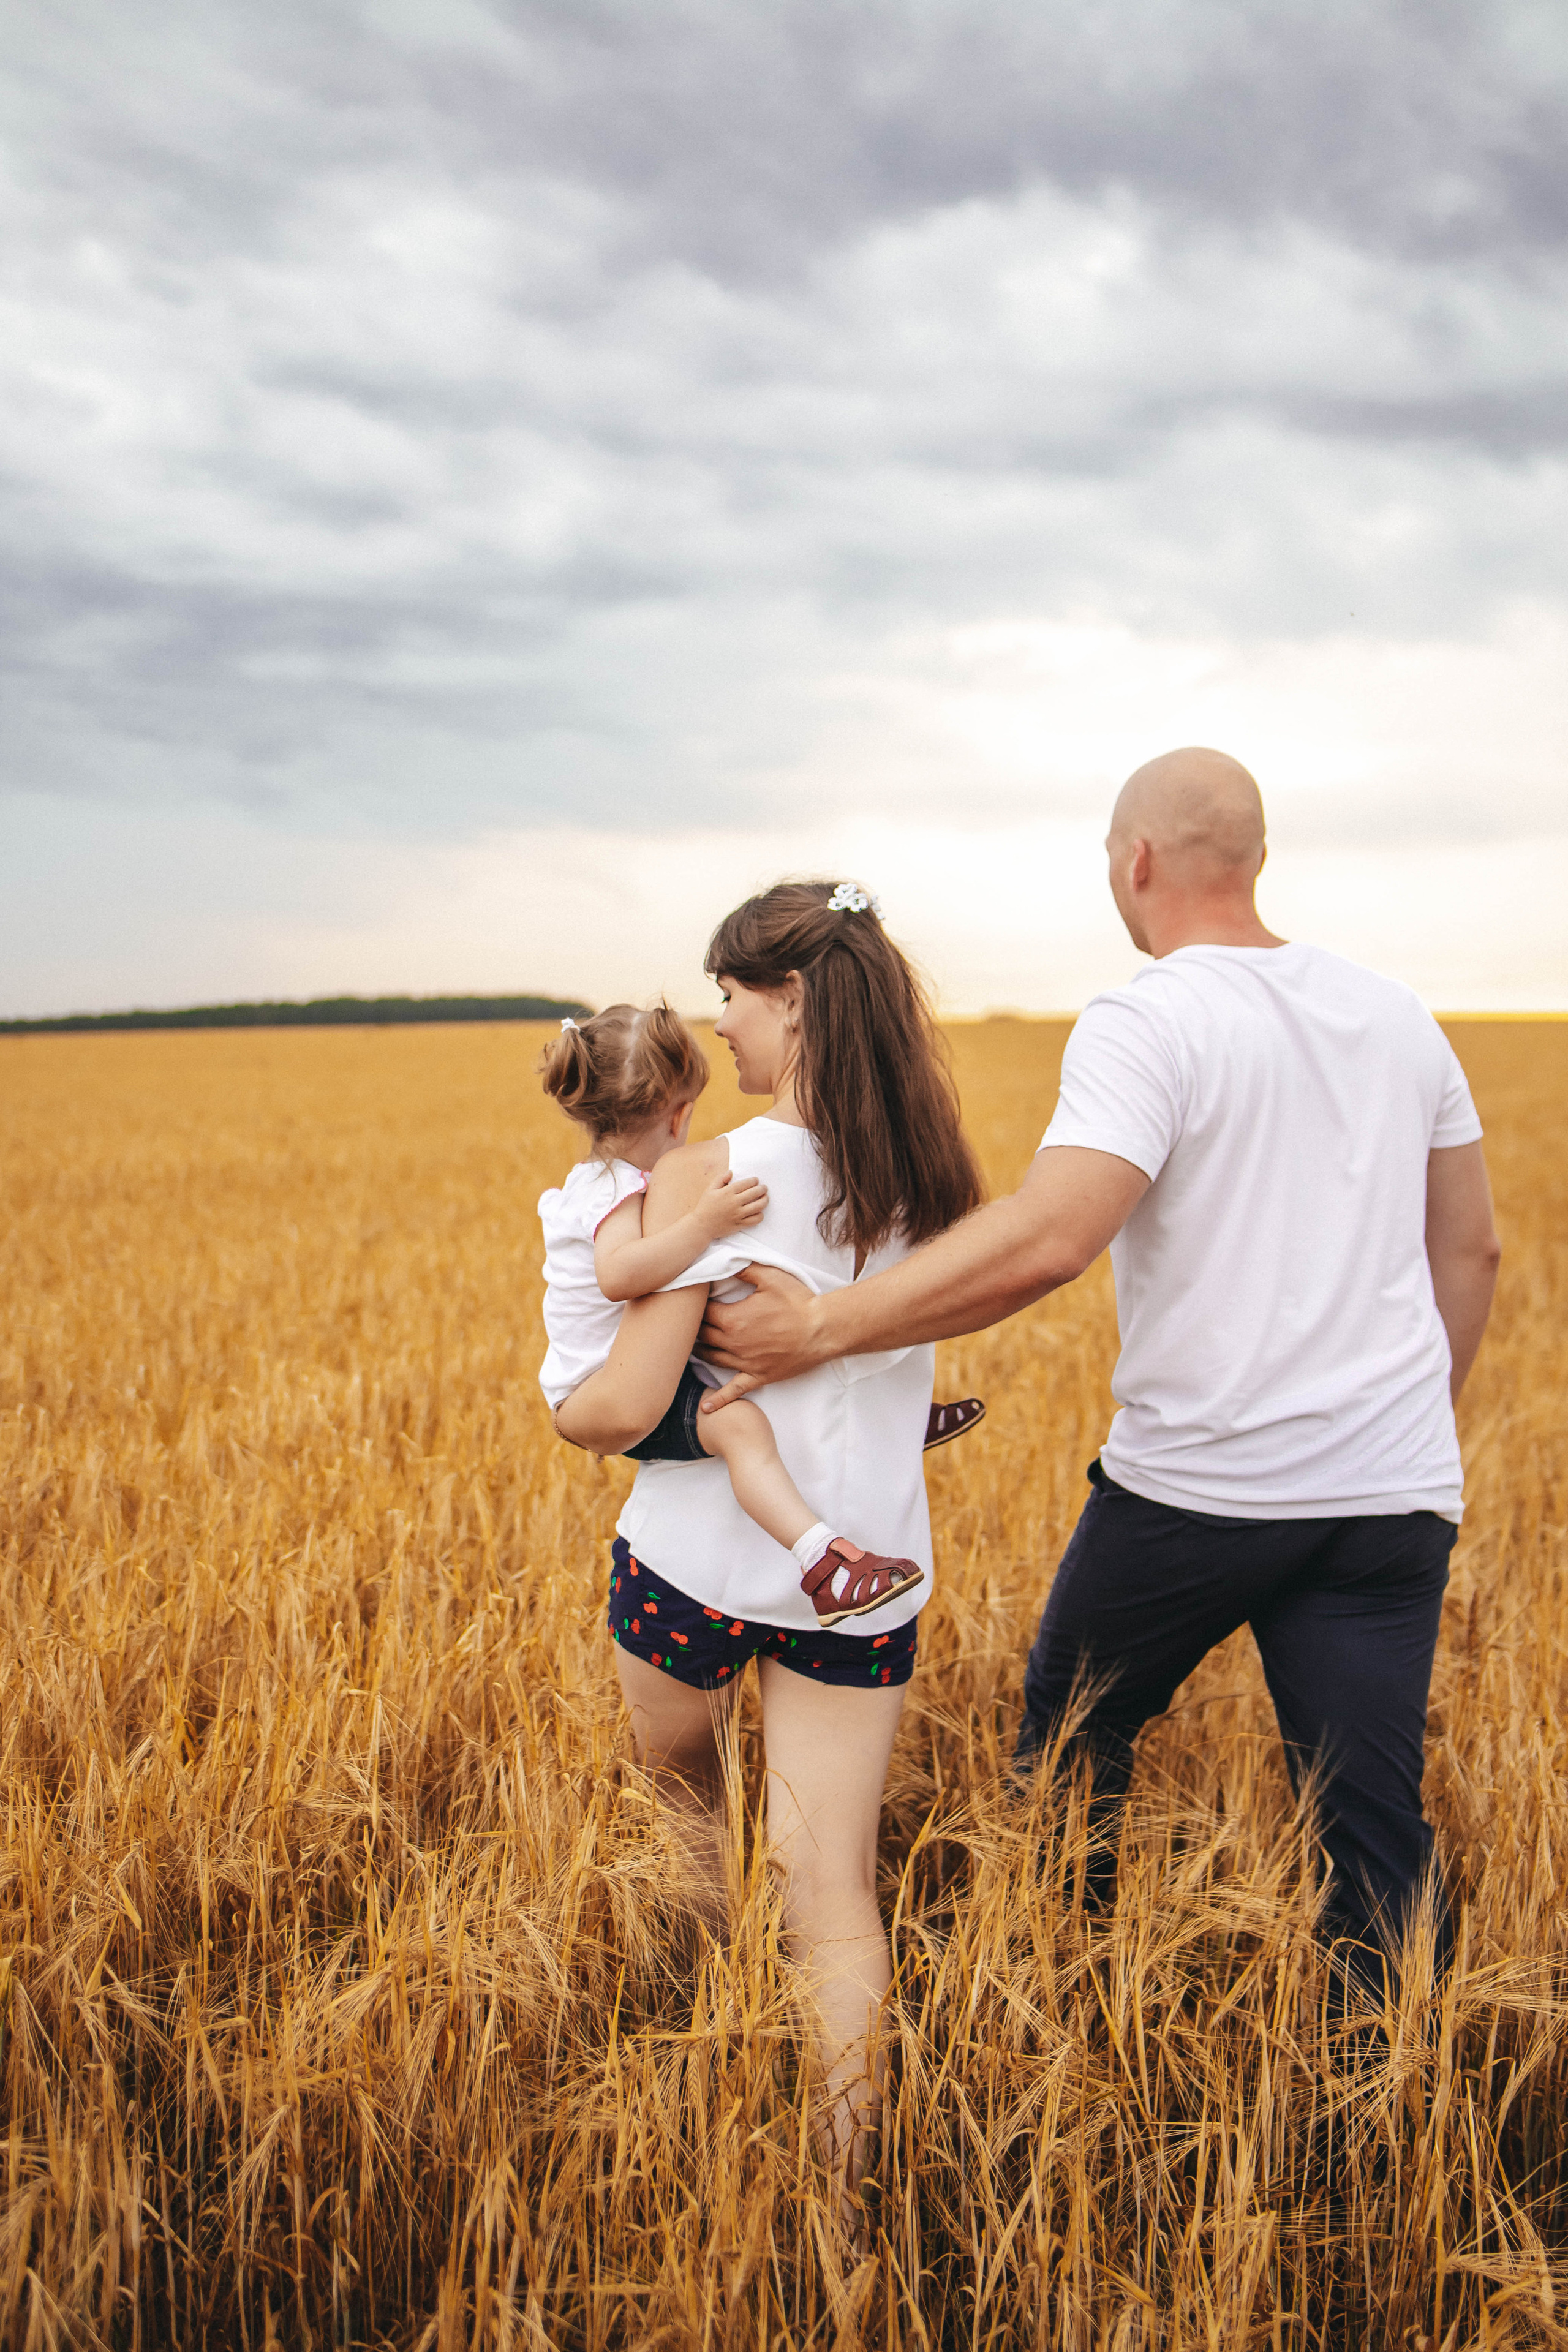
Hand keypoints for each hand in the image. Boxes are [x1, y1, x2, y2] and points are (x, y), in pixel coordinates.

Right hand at [694, 1171, 767, 1241]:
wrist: (702, 1226)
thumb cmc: (705, 1206)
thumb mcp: (710, 1190)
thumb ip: (720, 1179)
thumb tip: (730, 1172)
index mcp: (727, 1192)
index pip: (746, 1184)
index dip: (754, 1181)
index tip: (756, 1180)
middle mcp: (734, 1202)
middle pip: (755, 1193)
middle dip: (762, 1189)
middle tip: (764, 1188)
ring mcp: (738, 1214)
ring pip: (758, 1206)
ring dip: (765, 1200)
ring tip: (765, 1198)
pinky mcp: (740, 1224)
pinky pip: (755, 1220)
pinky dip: (760, 1215)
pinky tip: (759, 1212)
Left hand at [696, 1264, 825, 1407]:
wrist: (823, 1329)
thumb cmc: (798, 1302)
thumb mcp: (770, 1276)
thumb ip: (744, 1268)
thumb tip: (724, 1260)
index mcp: (732, 1319)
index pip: (703, 1312)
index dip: (698, 1304)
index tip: (696, 1299)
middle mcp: (734, 1344)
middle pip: (703, 1335)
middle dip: (695, 1327)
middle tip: (689, 1321)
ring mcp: (745, 1363)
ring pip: (711, 1359)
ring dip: (699, 1352)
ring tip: (690, 1346)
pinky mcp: (758, 1376)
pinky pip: (734, 1390)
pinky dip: (719, 1400)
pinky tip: (706, 1408)